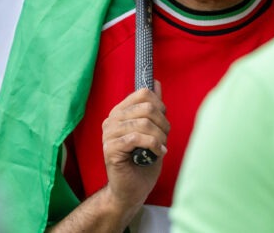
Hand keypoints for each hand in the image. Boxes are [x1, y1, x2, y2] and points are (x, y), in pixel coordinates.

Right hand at [100, 83, 168, 215]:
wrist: (132, 190)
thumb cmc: (143, 161)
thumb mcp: (152, 131)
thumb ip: (152, 108)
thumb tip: (156, 83)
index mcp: (120, 112)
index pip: (143, 93)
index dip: (160, 106)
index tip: (163, 123)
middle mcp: (112, 120)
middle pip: (146, 108)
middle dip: (163, 124)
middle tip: (164, 139)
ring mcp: (109, 134)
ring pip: (143, 123)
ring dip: (159, 137)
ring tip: (161, 148)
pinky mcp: (110, 149)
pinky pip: (136, 138)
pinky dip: (152, 145)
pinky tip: (157, 153)